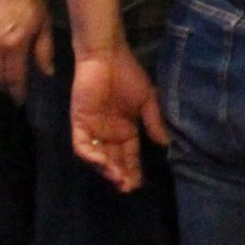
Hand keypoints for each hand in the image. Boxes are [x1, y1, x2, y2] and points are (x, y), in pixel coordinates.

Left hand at [70, 46, 167, 192]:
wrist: (107, 57)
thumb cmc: (128, 75)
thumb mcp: (147, 101)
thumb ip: (153, 122)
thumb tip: (165, 144)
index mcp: (125, 130)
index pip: (129, 156)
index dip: (133, 170)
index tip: (139, 183)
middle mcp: (108, 134)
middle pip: (114, 161)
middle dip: (120, 175)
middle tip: (128, 187)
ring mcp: (93, 130)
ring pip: (97, 157)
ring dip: (106, 169)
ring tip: (118, 178)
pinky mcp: (79, 123)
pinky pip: (81, 146)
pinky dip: (90, 155)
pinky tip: (102, 162)